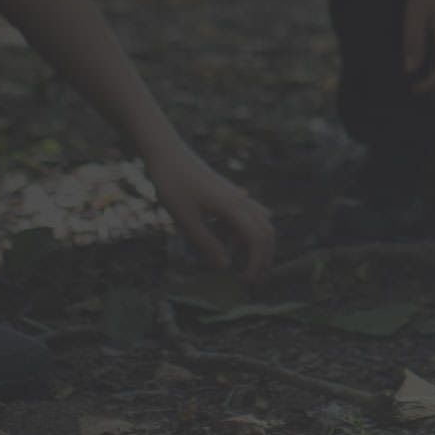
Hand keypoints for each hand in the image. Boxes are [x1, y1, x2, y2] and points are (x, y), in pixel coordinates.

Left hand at [149, 151, 277, 282]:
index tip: (245, 281)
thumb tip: (225, 267)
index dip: (257, 262)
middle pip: (267, 231)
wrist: (167, 154)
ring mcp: (237, 194)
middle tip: (253, 280)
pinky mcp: (229, 193)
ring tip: (233, 261)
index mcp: (234, 206)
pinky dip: (240, 231)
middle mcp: (242, 199)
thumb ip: (207, 244)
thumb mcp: (186, 221)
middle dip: (264, 257)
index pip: (259, 238)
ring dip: (253, 244)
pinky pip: (246, 214)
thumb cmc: (173, 185)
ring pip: (259, 222)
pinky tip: (220, 237)